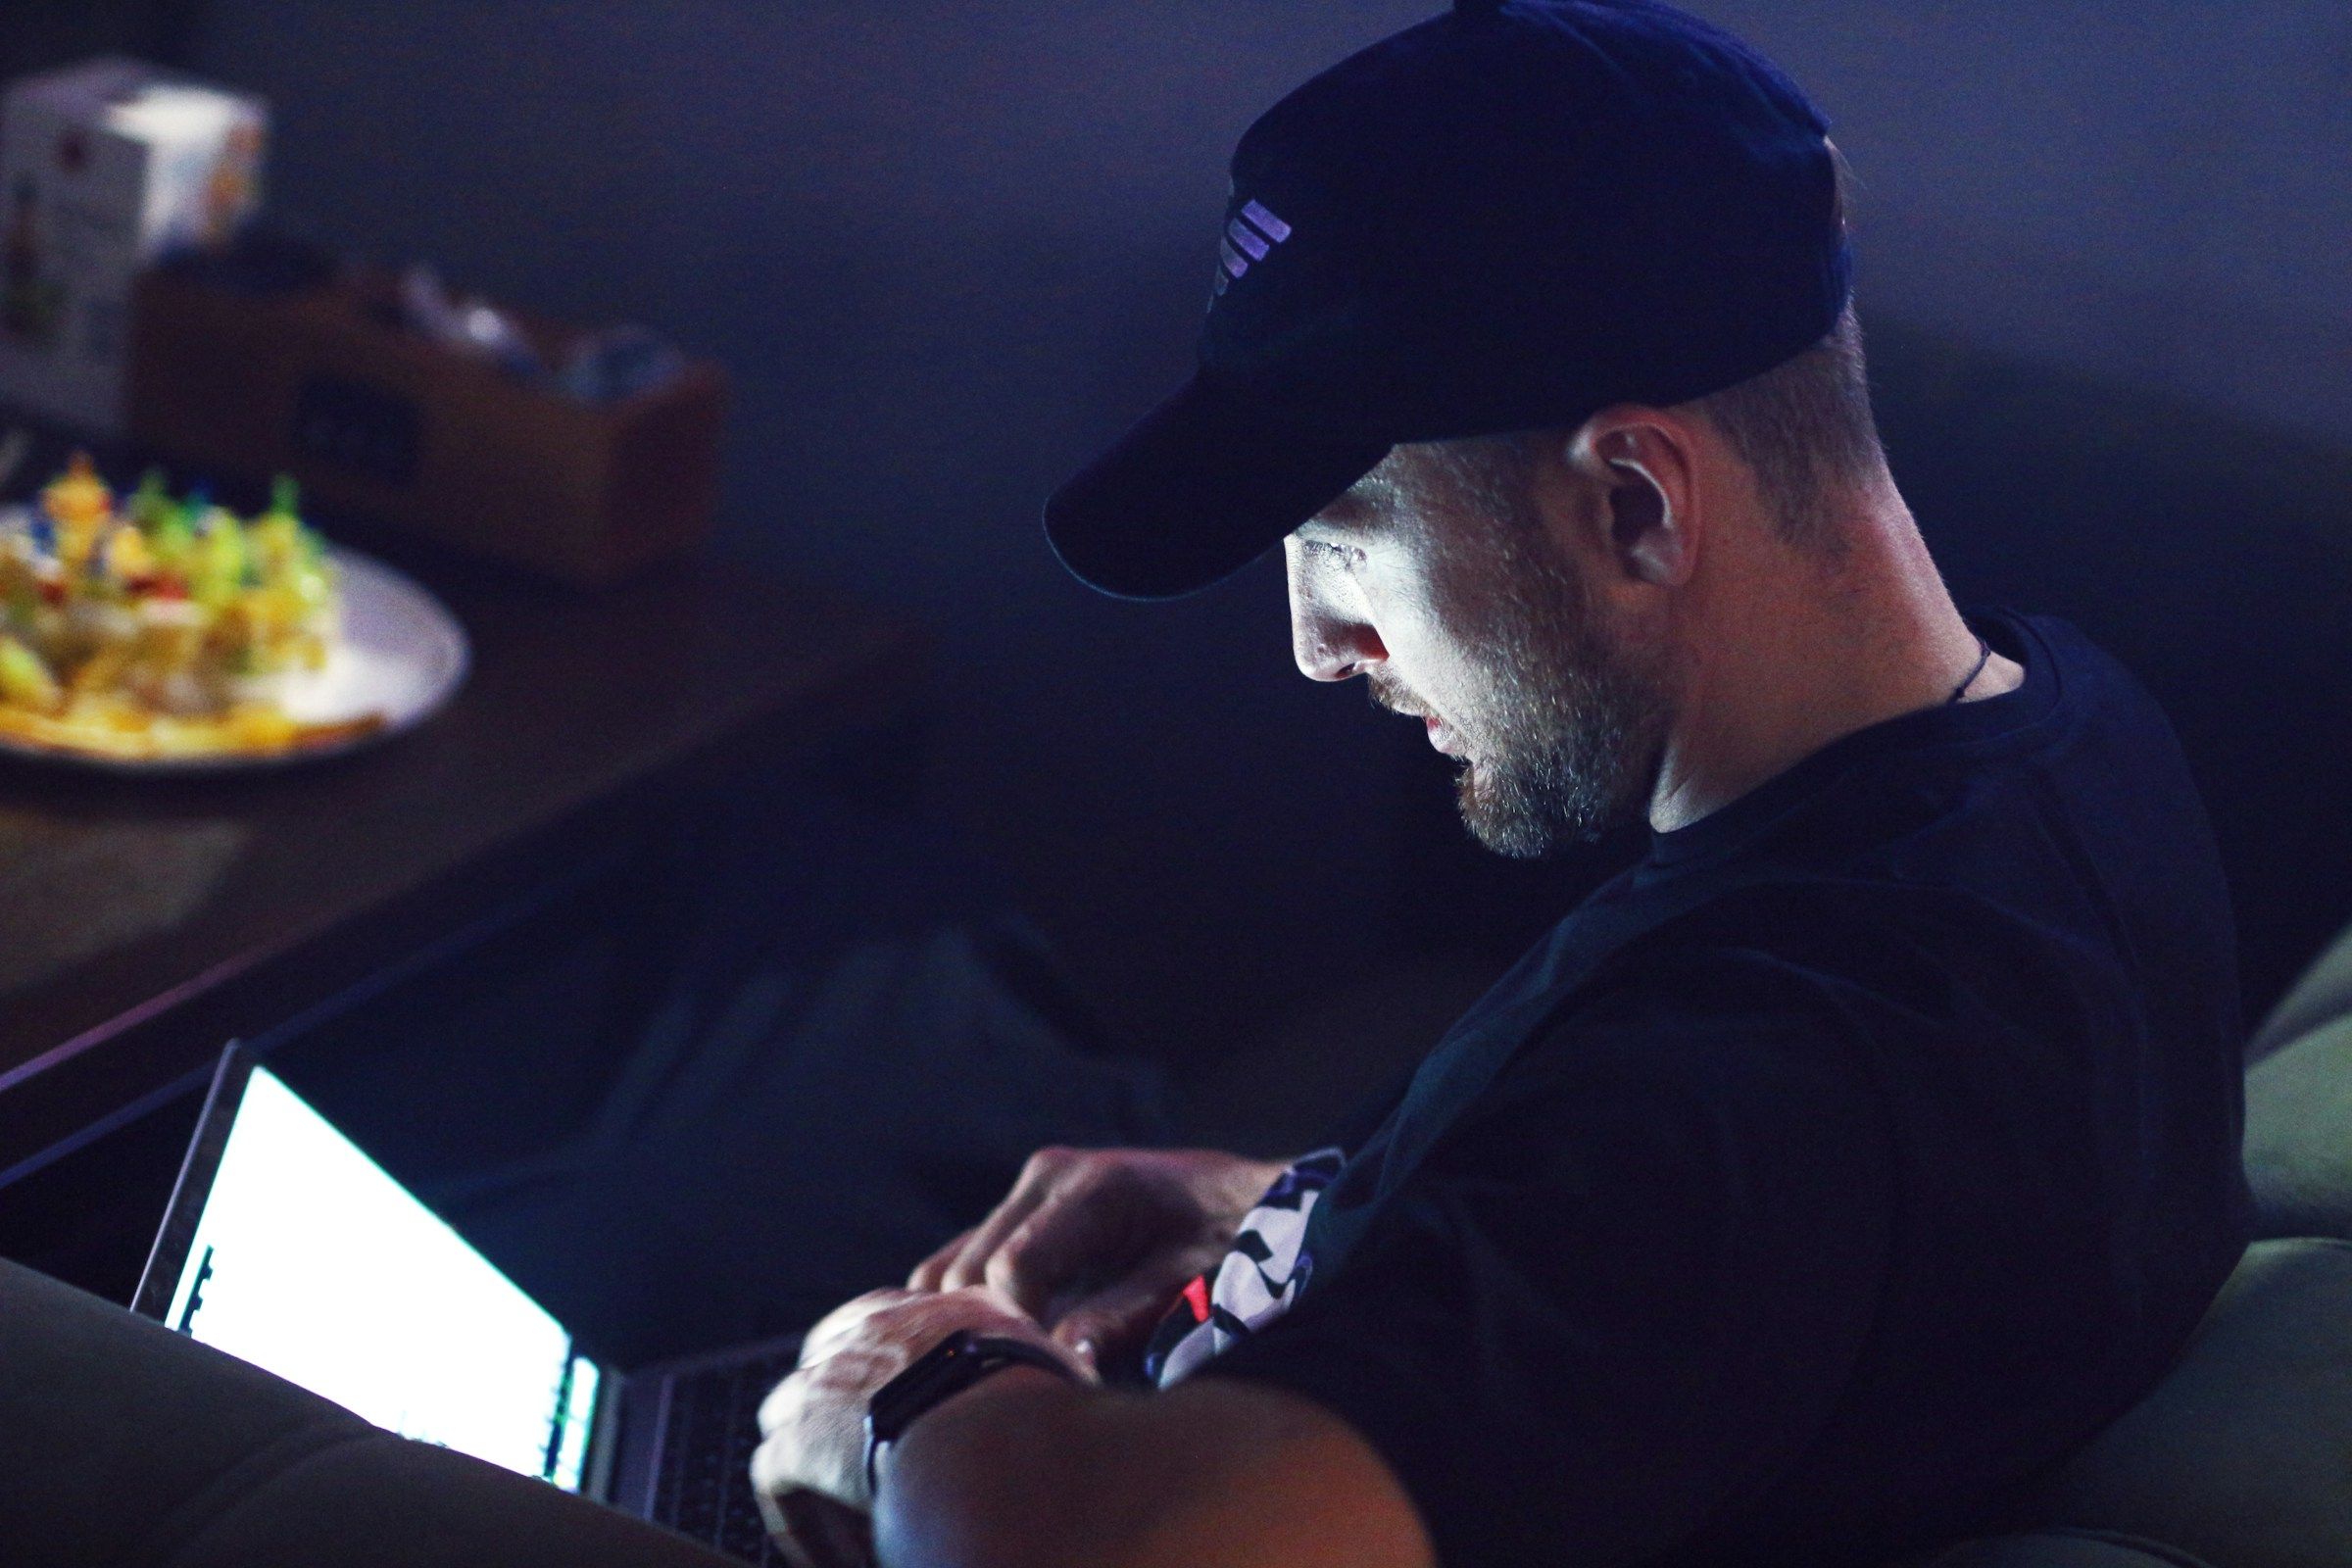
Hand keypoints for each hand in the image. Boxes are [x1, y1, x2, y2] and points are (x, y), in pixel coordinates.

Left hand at [750, 1285, 1090, 1566]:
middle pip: (830, 1362)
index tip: (906, 1423)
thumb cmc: (1044, 1416)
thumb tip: (1066, 1388)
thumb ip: (1037, 1375)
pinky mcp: (798, 1436)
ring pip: (791, 1416)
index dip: (889, 1376)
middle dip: (837, 1414)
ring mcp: (829, 1377)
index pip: (889, 1322)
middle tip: (867, 1476)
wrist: (1000, 1440)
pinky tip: (833, 1558)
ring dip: (816, 1468)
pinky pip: (775, 1477)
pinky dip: (798, 1518)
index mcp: (939, 1310)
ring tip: (851, 1528)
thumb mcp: (1048, 1373)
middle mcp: (876, 1328)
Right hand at [909, 1146, 1289, 1374]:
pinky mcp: (1019, 1212)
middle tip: (1032, 1386)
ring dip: (972, 1323)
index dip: (1020, 1337)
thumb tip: (1065, 1358)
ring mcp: (1028, 1191)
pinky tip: (1000, 1347)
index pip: (1011, 1271)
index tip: (1050, 1383)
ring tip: (1019, 1370)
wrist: (1249, 1201)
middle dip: (992, 1335)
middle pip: (971, 1273)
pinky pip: (959, 1263)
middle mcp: (1047, 1176)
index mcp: (1091, 1187)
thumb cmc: (1230, 1244)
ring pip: (952, 1270)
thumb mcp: (1191, 1283)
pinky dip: (965, 1308)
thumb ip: (1127, 1316)